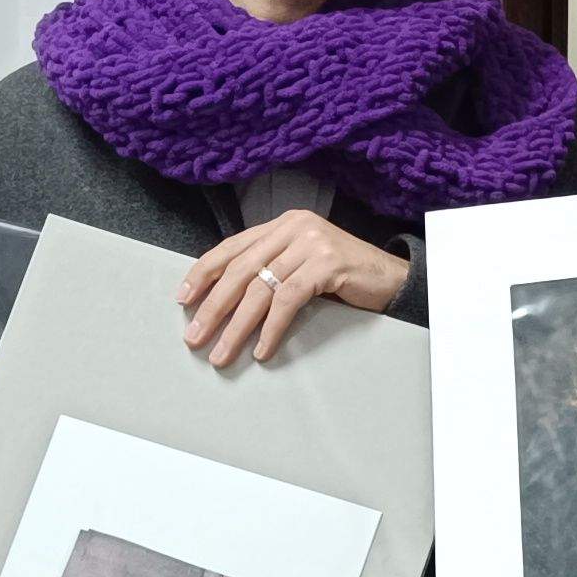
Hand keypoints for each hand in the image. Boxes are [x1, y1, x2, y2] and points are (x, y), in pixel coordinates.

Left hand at [178, 211, 408, 367]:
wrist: (393, 278)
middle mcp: (293, 226)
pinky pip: (288, 300)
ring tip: (222, 352)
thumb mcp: (302, 263)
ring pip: (261, 288)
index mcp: (282, 224)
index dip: (203, 273)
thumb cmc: (344, 276)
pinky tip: (261, 349)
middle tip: (195, 336)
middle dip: (213, 307)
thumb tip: (226, 300)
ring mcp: (311, 242)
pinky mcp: (327, 263)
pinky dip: (271, 328)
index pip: (232, 247)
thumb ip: (272, 267)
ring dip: (237, 326)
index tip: (183, 299)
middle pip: (241, 269)